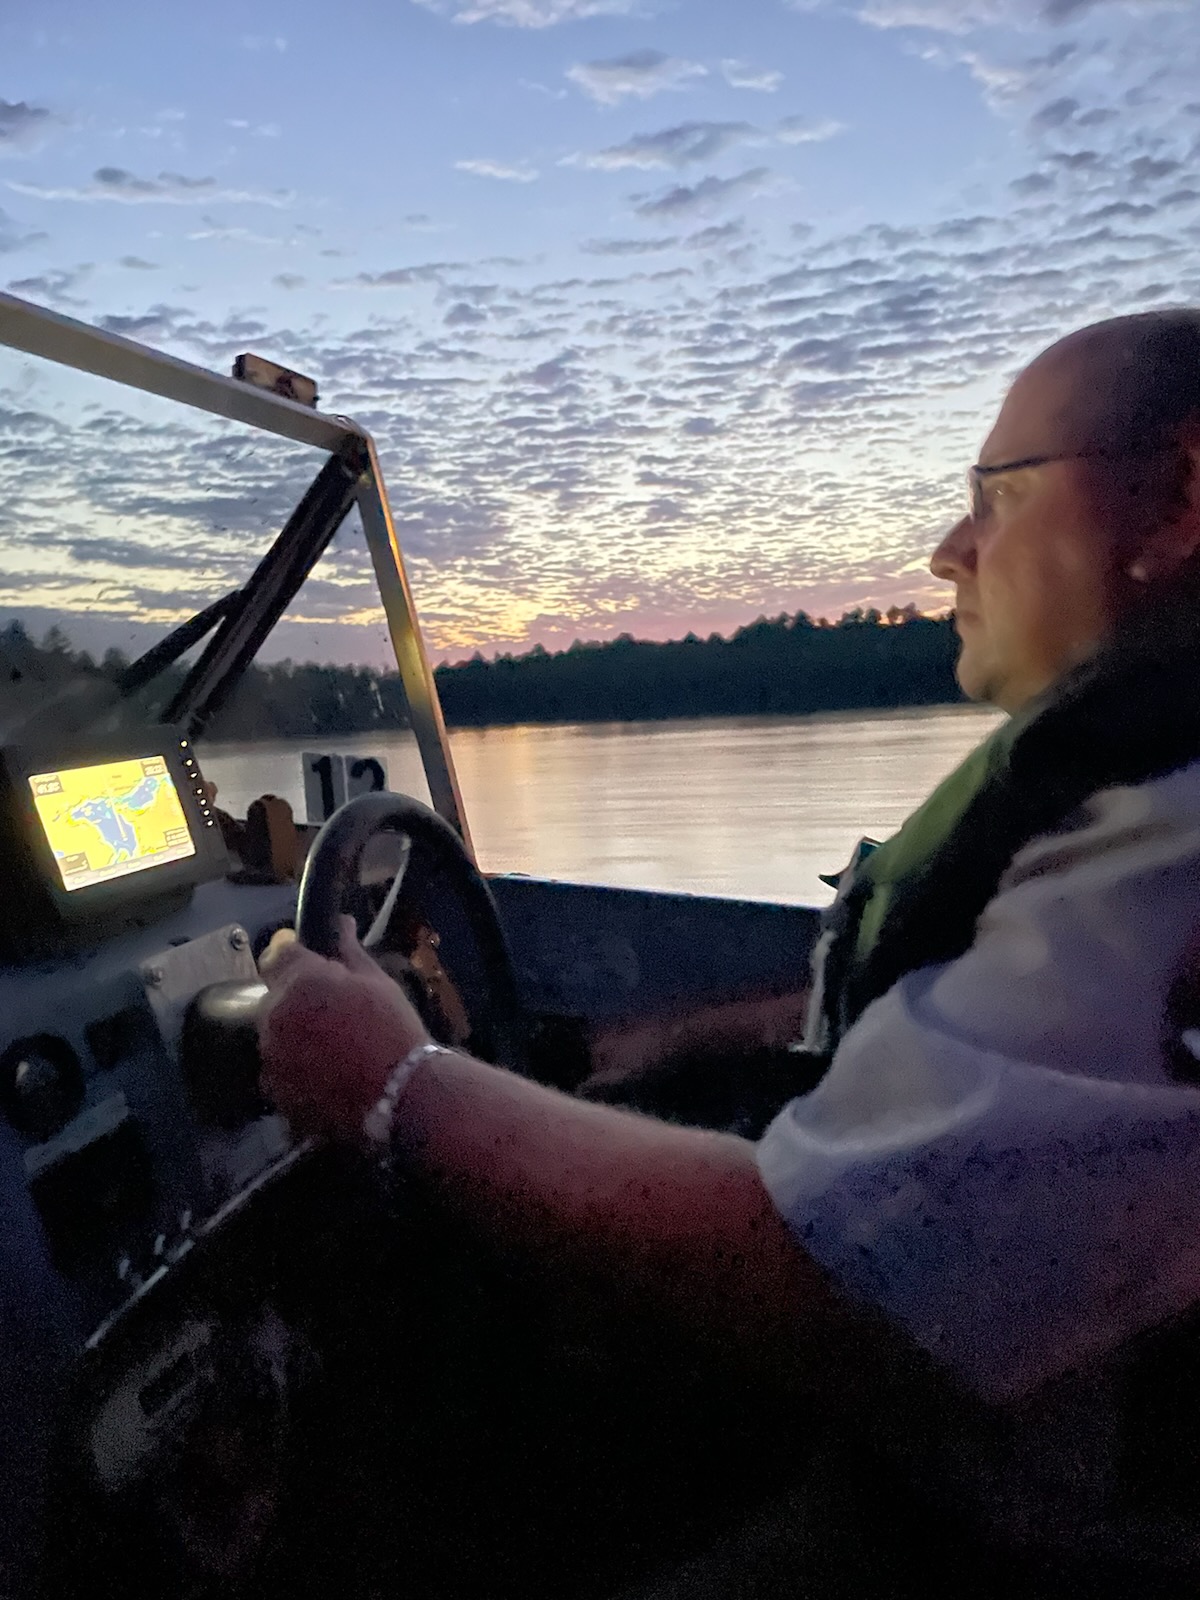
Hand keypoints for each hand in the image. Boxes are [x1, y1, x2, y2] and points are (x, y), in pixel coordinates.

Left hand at [257, 916, 431, 1142]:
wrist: (401, 1094)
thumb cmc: (393, 1029)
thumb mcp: (377, 982)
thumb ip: (349, 951)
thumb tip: (341, 922)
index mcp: (298, 981)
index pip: (277, 955)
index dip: (297, 961)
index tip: (317, 972)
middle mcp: (274, 1016)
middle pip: (274, 999)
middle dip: (296, 1003)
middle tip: (333, 1016)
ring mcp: (271, 1057)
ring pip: (275, 1037)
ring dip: (294, 1038)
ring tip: (333, 1053)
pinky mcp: (276, 1092)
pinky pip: (279, 1074)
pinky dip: (296, 1073)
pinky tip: (327, 1079)